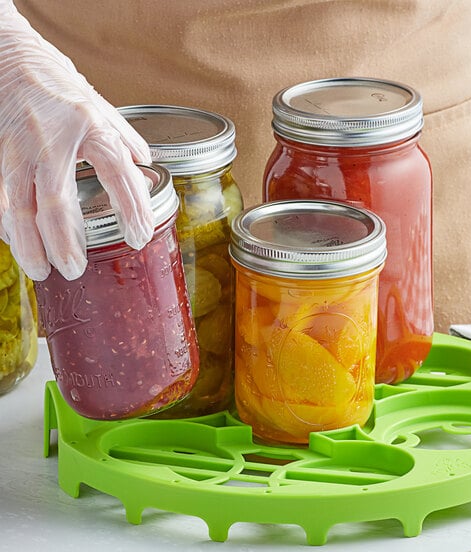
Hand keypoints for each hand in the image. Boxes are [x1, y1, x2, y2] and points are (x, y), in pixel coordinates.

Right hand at [0, 3, 153, 279]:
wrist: (4, 51)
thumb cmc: (54, 79)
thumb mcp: (98, 103)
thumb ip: (123, 137)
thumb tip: (146, 165)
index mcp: (89, 127)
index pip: (118, 175)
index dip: (132, 210)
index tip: (139, 238)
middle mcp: (52, 141)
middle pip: (56, 202)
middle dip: (64, 242)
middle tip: (74, 270)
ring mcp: (16, 148)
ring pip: (17, 206)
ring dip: (28, 243)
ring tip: (40, 270)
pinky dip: (6, 224)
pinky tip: (14, 242)